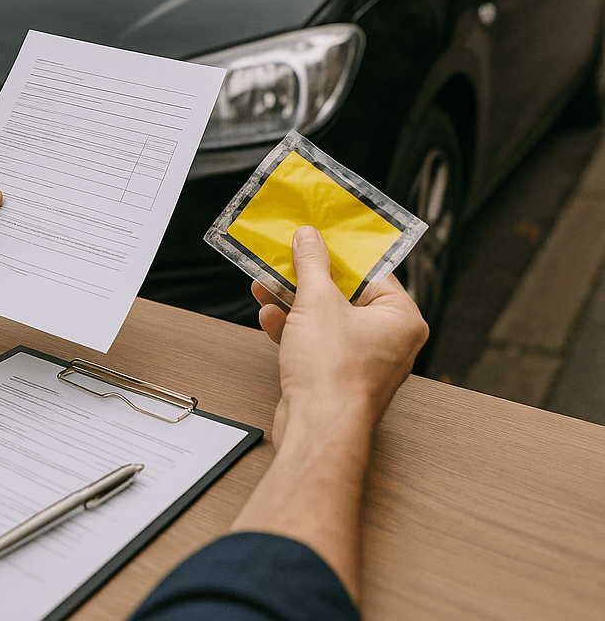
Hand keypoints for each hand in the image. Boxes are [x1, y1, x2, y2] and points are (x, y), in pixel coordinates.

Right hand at [252, 225, 427, 446]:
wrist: (318, 430)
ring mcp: (363, 360)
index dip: (340, 251)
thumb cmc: (332, 373)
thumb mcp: (317, 302)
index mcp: (401, 318)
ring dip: (293, 301)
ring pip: (326, 318)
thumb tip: (309, 238)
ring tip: (264, 284)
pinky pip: (317, 341)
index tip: (318, 235)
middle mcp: (389, 339)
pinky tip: (268, 317)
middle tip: (286, 257)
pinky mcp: (337, 375)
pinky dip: (293, 328)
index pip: (372, 271)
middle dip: (308, 277)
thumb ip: (312, 264)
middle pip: (345, 293)